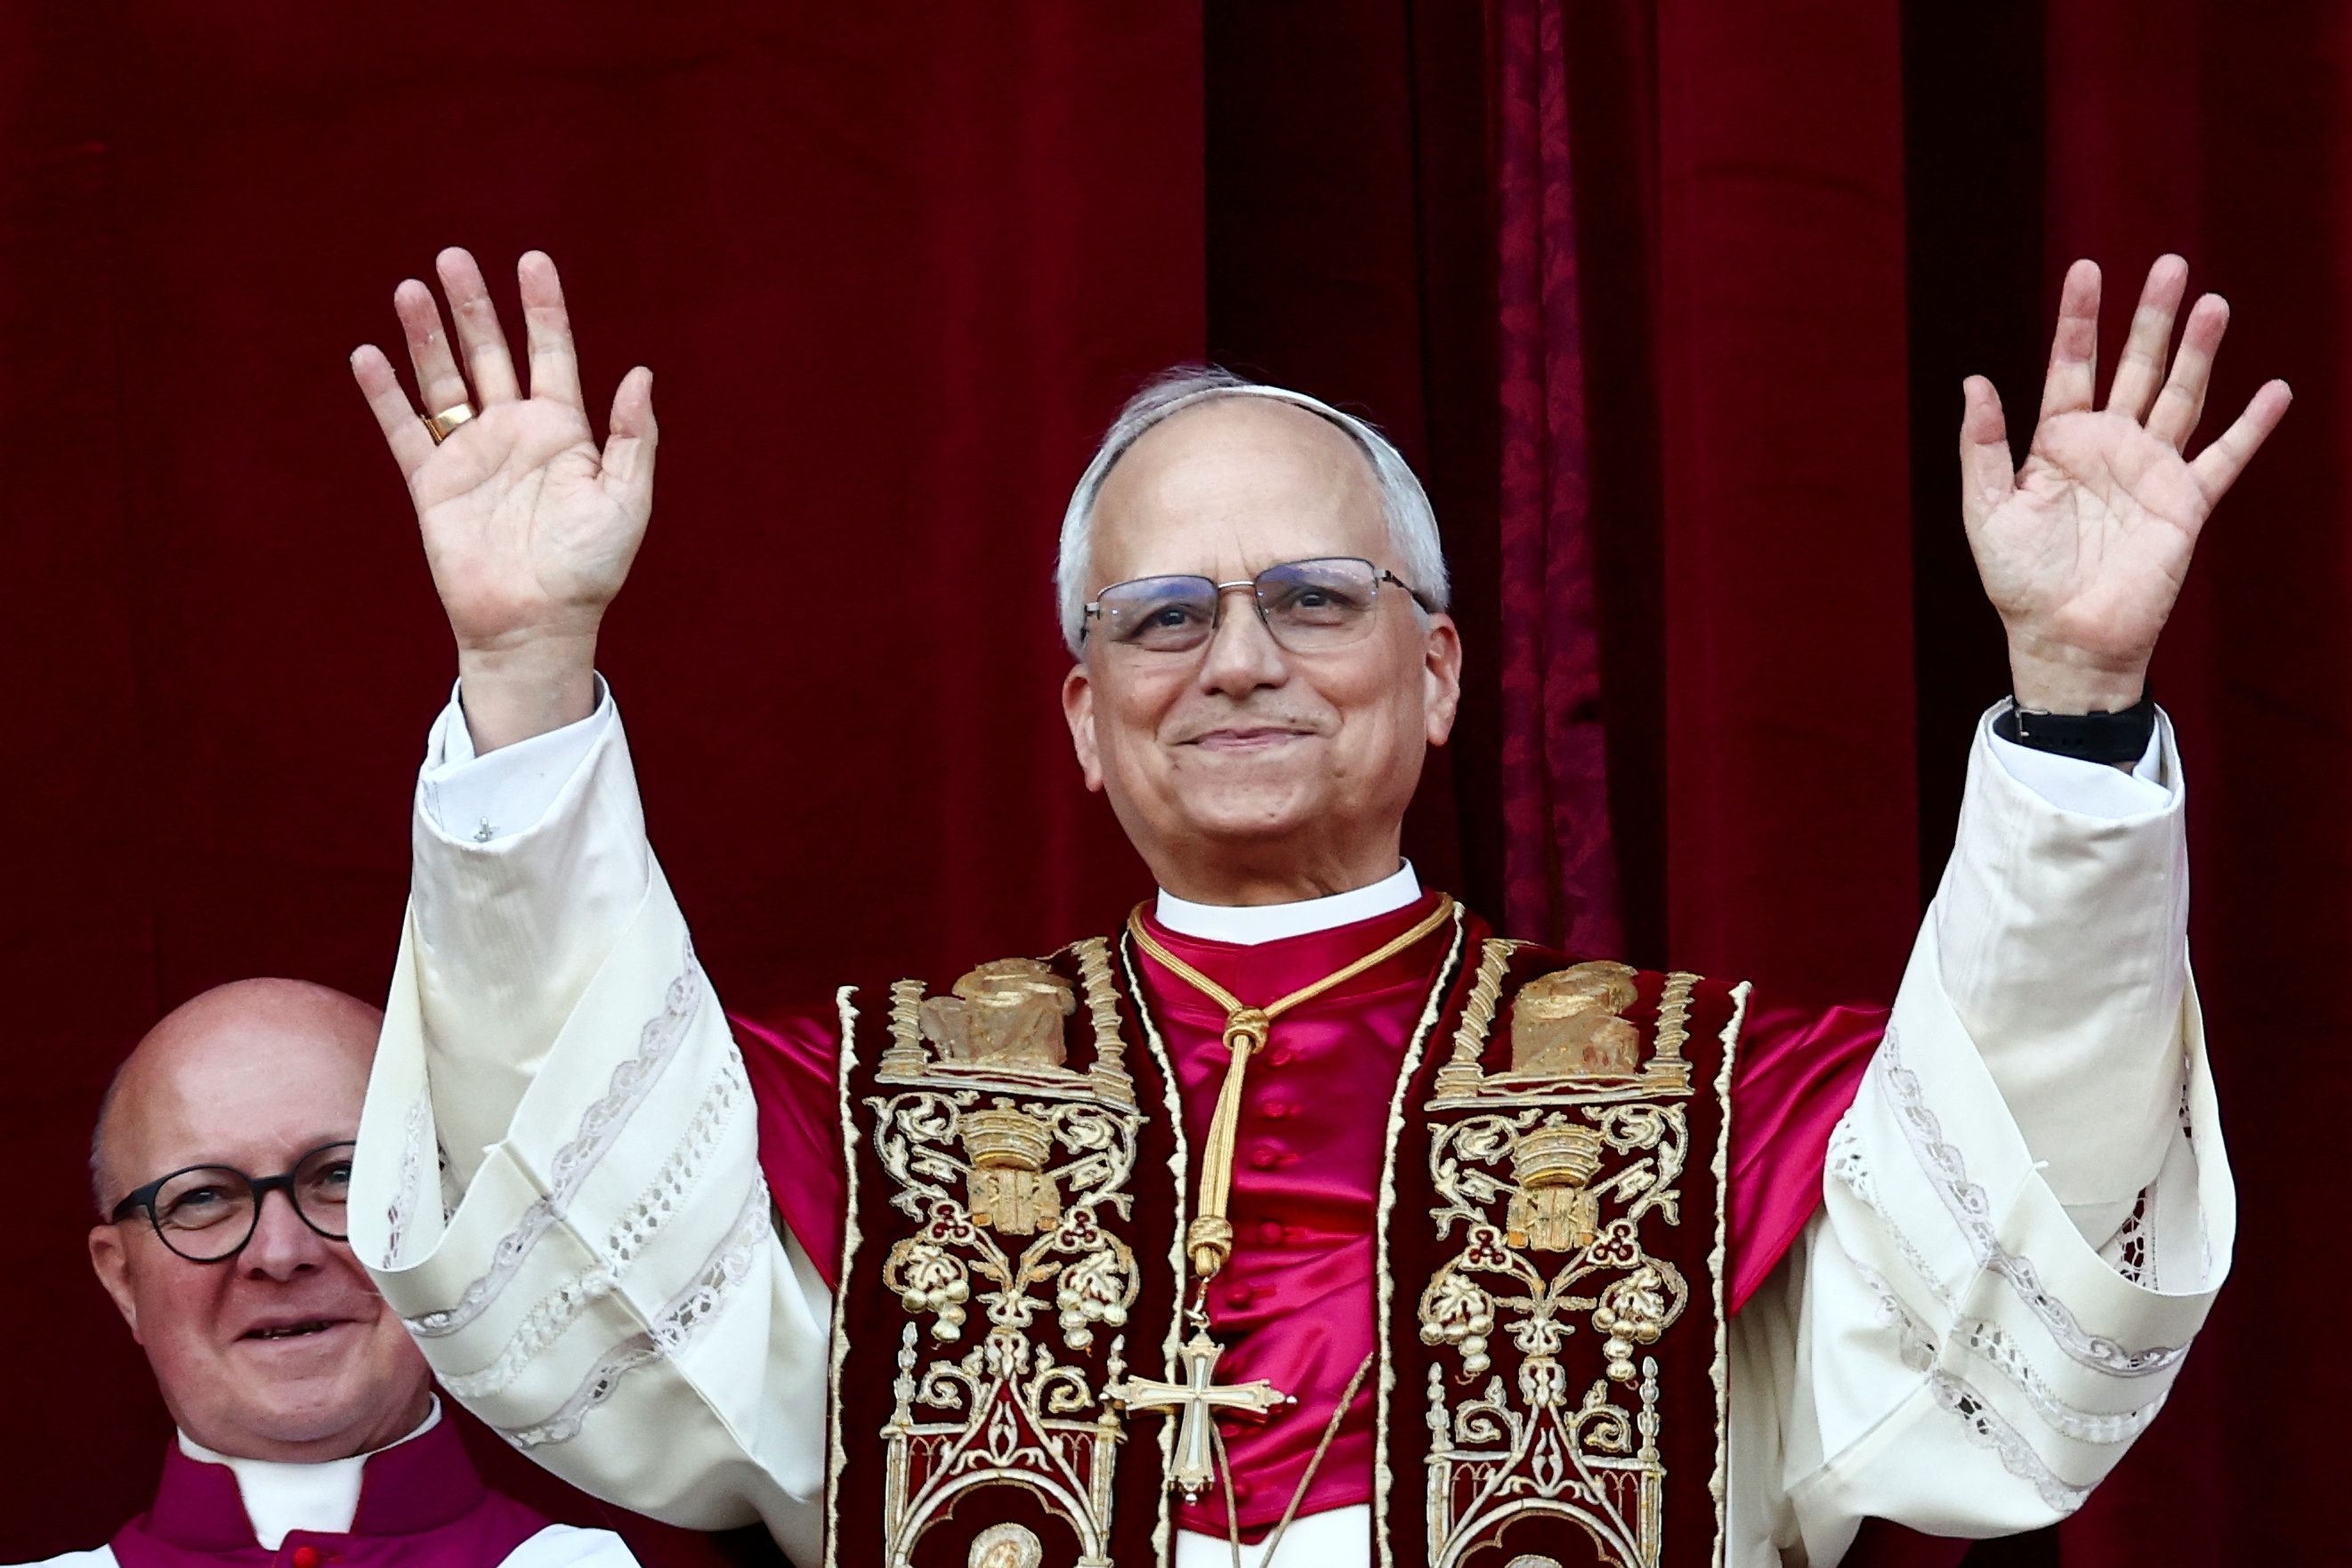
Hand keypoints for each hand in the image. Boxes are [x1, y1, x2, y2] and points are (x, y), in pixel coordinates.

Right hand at [351, 249, 654, 748]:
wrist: (536, 624)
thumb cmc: (589, 569)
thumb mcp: (626, 500)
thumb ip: (635, 437)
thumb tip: (640, 373)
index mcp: (564, 431)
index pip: (551, 353)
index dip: (543, 307)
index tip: (533, 260)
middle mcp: (514, 433)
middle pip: (489, 352)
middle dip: (473, 305)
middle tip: (454, 258)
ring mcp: (471, 455)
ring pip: (444, 379)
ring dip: (426, 335)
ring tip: (411, 288)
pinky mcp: (433, 484)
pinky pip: (404, 430)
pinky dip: (385, 394)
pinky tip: (368, 355)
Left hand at [1959, 255, 2290, 712]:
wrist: (2064, 638)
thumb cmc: (2018, 580)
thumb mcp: (1986, 510)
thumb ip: (1982, 447)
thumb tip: (1975, 381)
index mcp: (2057, 442)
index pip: (2070, 365)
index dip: (2078, 318)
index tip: (2087, 269)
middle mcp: (2109, 446)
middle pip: (2135, 367)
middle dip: (2150, 318)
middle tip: (2169, 264)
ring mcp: (2150, 471)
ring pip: (2181, 396)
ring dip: (2198, 352)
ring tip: (2212, 304)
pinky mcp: (2186, 504)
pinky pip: (2224, 458)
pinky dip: (2251, 427)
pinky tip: (2274, 390)